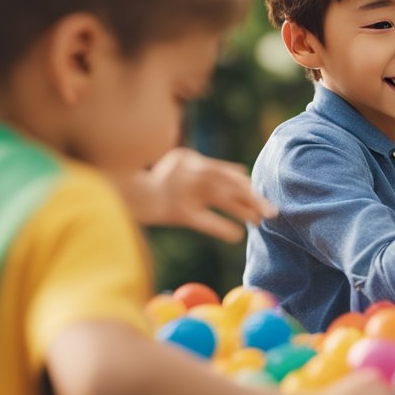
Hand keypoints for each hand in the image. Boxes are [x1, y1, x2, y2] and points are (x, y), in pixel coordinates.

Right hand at [122, 148, 275, 241]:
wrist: (121, 194)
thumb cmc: (155, 183)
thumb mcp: (181, 167)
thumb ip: (210, 168)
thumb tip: (242, 171)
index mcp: (190, 159)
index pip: (224, 172)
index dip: (245, 186)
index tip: (260, 195)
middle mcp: (188, 171)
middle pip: (228, 184)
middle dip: (252, 198)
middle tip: (274, 212)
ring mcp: (182, 190)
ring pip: (221, 199)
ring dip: (243, 211)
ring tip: (259, 223)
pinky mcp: (176, 211)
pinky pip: (204, 220)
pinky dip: (221, 227)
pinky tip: (236, 236)